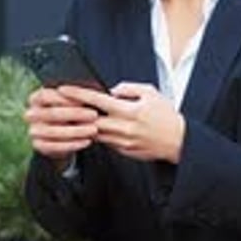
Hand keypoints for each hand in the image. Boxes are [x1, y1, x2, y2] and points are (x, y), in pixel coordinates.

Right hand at [23, 86, 99, 160]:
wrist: (61, 135)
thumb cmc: (69, 112)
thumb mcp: (70, 101)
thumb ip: (75, 96)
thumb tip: (92, 93)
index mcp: (36, 98)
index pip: (46, 96)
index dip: (65, 98)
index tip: (84, 100)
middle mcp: (31, 114)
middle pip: (52, 113)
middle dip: (75, 114)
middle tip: (94, 115)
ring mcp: (33, 131)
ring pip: (54, 131)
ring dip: (76, 131)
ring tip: (93, 130)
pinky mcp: (38, 145)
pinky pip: (56, 146)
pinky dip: (73, 144)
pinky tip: (87, 141)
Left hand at [59, 82, 184, 162]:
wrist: (179, 141)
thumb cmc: (165, 115)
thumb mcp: (150, 93)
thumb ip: (128, 88)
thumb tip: (111, 90)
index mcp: (129, 110)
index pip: (97, 100)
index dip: (78, 94)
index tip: (64, 89)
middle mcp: (123, 127)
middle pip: (89, 120)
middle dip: (74, 112)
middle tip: (60, 104)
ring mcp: (122, 142)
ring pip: (95, 133)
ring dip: (84, 124)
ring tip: (73, 115)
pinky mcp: (124, 151)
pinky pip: (105, 142)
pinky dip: (98, 134)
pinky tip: (93, 127)